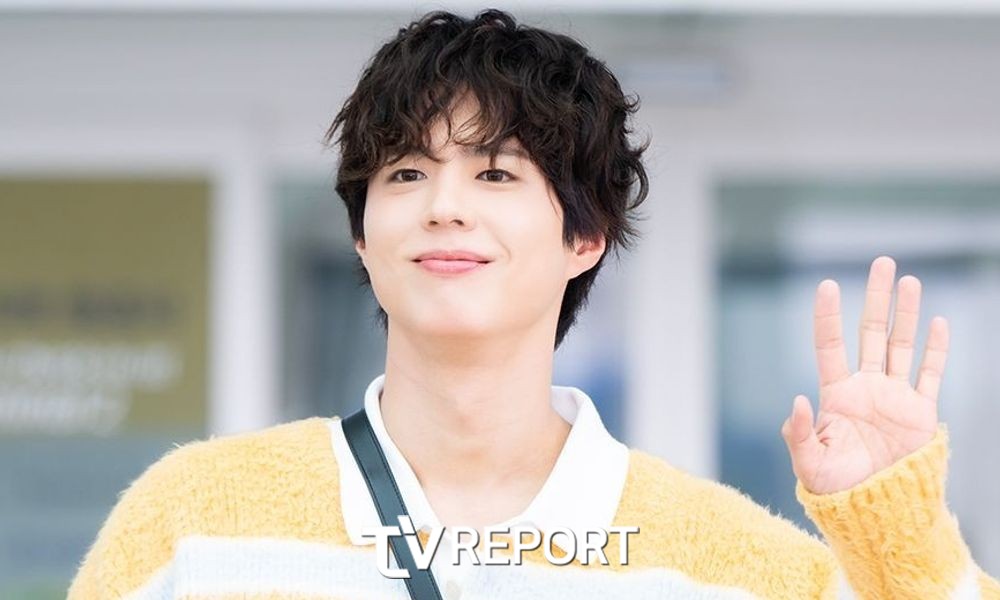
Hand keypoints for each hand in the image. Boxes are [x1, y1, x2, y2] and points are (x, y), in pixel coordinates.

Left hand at [781, 255, 949, 494]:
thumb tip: (798, 400)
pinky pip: (930, 375)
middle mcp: (866, 388)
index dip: (829, 317)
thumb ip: (798, 434)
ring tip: (909, 281)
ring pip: (902, 345)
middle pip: (871, 333)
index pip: (830, 346)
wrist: (875, 511)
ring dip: (906, 313)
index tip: (828, 285)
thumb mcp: (808, 463)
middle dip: (876, 298)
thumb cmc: (834, 489)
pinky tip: (938, 322)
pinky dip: (935, 349)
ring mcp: (894, 397)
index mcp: (836, 395)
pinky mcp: (920, 414)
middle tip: (881, 262)